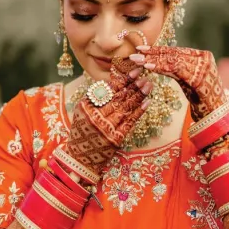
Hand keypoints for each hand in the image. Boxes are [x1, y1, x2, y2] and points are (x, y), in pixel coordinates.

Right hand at [65, 58, 151, 175]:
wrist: (80, 157)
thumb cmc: (82, 130)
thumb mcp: (82, 111)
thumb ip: (96, 97)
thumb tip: (115, 81)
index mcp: (88, 107)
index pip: (108, 90)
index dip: (123, 80)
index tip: (134, 71)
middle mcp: (96, 117)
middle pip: (119, 98)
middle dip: (134, 86)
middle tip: (145, 77)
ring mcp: (107, 129)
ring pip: (126, 108)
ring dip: (139, 96)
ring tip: (148, 86)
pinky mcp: (115, 139)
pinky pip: (130, 123)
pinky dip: (139, 112)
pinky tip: (147, 102)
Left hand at [130, 46, 225, 121]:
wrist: (216, 114)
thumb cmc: (200, 98)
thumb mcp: (186, 80)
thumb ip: (176, 68)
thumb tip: (155, 60)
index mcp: (203, 56)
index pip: (176, 50)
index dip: (158, 49)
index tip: (141, 48)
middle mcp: (205, 58)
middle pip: (173, 54)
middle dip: (153, 54)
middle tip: (135, 54)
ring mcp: (203, 68)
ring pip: (173, 60)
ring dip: (154, 60)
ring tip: (139, 61)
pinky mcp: (199, 79)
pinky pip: (177, 70)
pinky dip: (161, 67)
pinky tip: (148, 67)